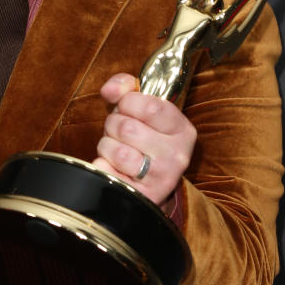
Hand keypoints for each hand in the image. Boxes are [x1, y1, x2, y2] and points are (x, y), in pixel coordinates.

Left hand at [91, 73, 195, 211]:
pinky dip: (102, 164)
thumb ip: (126, 88)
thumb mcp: (142, 109)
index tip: (126, 106)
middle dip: (113, 124)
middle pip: (127, 127)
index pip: (150, 106)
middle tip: (120, 131)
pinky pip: (105, 170)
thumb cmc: (144, 137)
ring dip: (107, 145)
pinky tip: (115, 167)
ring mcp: (160, 179)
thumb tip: (109, 90)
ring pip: (115, 151)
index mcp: (183, 130)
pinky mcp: (140, 196)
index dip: (128, 102)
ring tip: (118, 148)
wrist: (150, 183)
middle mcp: (177, 155)